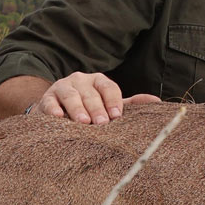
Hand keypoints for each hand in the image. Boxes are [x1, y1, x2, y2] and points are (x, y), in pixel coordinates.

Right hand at [31, 72, 159, 124]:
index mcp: (98, 81)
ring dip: (77, 109)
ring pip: (70, 96)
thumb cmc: (89, 109)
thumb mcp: (109, 104)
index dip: (113, 101)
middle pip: (90, 93)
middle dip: (96, 108)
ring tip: (83, 122)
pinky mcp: (46, 99)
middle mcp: (80, 81)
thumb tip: (157, 101)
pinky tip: (58, 117)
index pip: (108, 87)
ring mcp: (62, 88)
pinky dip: (53, 109)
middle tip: (102, 123)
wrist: (57, 111)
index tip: (117, 115)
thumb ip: (129, 103)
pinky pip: (50, 103)